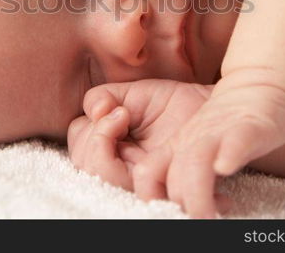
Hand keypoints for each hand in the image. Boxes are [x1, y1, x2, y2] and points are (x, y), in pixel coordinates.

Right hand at [67, 79, 211, 191]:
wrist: (205, 107)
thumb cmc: (168, 103)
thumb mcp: (130, 93)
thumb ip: (103, 98)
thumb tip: (94, 111)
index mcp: (108, 145)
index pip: (79, 147)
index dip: (90, 131)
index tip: (116, 111)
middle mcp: (118, 164)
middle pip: (86, 165)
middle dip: (96, 138)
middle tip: (122, 115)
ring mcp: (138, 177)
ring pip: (104, 179)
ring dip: (106, 148)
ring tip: (128, 120)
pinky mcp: (160, 186)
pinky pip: (140, 191)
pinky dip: (138, 173)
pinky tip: (152, 151)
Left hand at [135, 72, 284, 217]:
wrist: (259, 84)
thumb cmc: (228, 123)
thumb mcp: (196, 144)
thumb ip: (181, 171)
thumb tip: (174, 205)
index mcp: (179, 147)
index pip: (147, 175)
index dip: (151, 197)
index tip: (168, 214)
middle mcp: (195, 141)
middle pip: (172, 176)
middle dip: (178, 205)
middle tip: (192, 222)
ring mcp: (220, 132)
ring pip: (197, 162)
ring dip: (197, 192)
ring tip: (205, 215)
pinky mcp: (249, 127)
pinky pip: (236, 141)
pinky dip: (228, 155)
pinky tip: (225, 167)